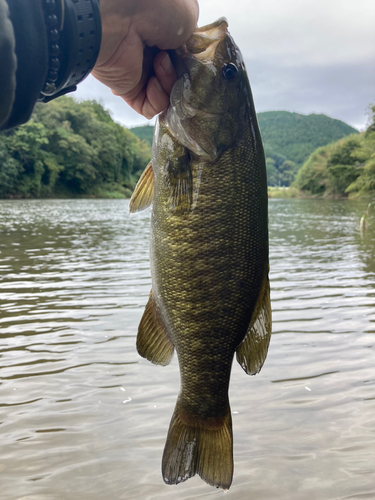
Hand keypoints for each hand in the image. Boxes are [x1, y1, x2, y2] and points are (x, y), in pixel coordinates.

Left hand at [92, 0, 198, 118]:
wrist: (122, 19)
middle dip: (181, 71)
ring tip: (159, 62)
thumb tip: (184, 56)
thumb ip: (191, 40)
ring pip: (168, 94)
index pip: (182, 58)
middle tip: (174, 57)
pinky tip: (152, 81)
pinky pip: (152, 108)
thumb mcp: (187, 16)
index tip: (190, 54)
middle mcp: (149, 54)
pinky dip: (158, 98)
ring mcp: (139, 73)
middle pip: (177, 77)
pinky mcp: (129, 91)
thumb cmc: (155, 10)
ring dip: (170, 81)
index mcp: (160, 34)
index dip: (189, 60)